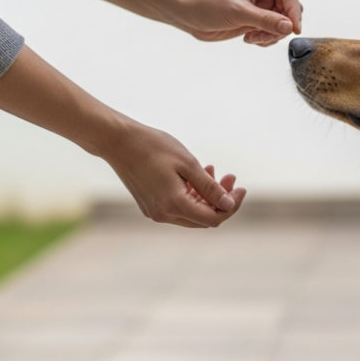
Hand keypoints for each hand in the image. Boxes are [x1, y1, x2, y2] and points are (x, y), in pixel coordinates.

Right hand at [100, 121, 246, 227]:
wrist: (118, 142)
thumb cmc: (153, 147)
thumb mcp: (188, 163)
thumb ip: (209, 187)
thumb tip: (229, 205)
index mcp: (174, 205)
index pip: (213, 218)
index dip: (231, 206)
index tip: (241, 187)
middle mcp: (163, 215)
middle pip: (203, 218)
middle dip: (221, 200)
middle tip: (230, 176)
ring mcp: (155, 212)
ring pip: (191, 213)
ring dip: (206, 195)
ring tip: (212, 169)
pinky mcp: (149, 205)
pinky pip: (178, 207)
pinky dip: (191, 194)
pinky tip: (195, 175)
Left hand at [174, 0, 303, 46]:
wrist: (189, 14)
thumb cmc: (208, 5)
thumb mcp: (238, 12)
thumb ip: (265, 20)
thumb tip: (290, 27)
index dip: (294, 13)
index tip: (294, 30)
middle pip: (289, 10)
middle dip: (280, 27)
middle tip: (261, 36)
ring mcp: (263, 4)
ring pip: (283, 23)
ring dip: (271, 35)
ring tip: (252, 37)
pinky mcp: (258, 18)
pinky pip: (273, 31)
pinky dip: (265, 38)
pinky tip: (249, 38)